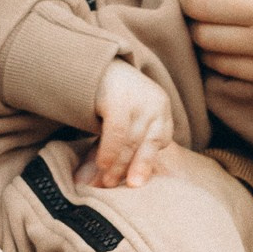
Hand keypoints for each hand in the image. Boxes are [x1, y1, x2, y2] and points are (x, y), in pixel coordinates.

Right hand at [85, 58, 175, 187]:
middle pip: (147, 145)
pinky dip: (109, 153)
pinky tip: (101, 165)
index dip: (146, 165)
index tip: (132, 184)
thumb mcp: (128, 116)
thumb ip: (129, 142)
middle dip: (132, 170)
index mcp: (162, 109)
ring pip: (132, 143)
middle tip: (118, 189)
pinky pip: (117, 135)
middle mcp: (156, 104)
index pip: (159, 142)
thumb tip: (123, 178)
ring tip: (104, 182)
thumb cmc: (109, 95)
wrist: (90, 62)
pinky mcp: (120, 99)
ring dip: (117, 166)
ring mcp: (140, 100)